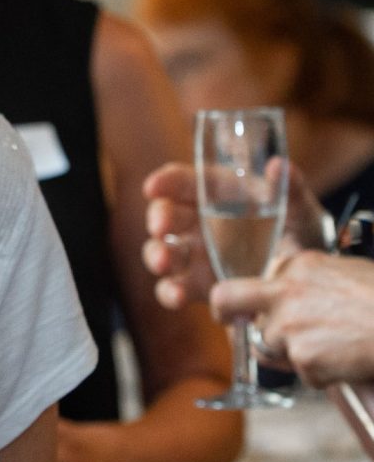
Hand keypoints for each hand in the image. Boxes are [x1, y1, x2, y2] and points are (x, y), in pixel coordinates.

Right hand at [142, 160, 327, 309]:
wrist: (309, 278)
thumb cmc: (299, 232)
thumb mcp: (300, 209)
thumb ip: (289, 189)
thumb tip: (279, 166)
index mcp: (214, 194)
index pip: (181, 181)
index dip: (164, 182)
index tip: (153, 187)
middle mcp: (196, 222)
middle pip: (165, 215)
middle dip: (158, 219)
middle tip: (160, 227)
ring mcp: (193, 256)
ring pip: (162, 251)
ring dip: (157, 256)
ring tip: (163, 263)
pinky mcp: (197, 286)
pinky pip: (174, 288)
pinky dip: (171, 292)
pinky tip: (178, 296)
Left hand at [212, 251, 373, 386]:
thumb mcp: (347, 271)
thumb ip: (311, 278)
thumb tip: (294, 282)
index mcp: (296, 265)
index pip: (252, 272)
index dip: (248, 294)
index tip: (242, 303)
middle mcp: (284, 292)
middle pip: (226, 300)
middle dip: (223, 313)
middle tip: (228, 322)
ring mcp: (290, 326)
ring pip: (270, 346)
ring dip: (294, 353)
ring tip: (335, 347)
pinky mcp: (305, 358)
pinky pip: (304, 374)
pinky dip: (324, 375)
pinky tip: (348, 361)